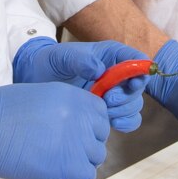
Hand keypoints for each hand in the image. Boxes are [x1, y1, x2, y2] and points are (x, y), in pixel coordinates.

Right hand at [0, 82, 112, 178]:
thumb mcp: (40, 96)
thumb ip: (64, 107)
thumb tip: (78, 125)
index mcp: (73, 96)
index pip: (101, 114)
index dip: (89, 125)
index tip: (75, 132)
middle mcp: (80, 116)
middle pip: (100, 136)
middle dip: (86, 143)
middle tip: (63, 147)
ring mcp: (76, 141)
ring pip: (96, 157)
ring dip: (80, 160)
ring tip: (56, 159)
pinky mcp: (68, 165)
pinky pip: (87, 175)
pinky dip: (76, 176)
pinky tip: (56, 170)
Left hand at [11, 37, 149, 131]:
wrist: (37, 81)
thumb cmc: (51, 63)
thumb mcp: (61, 56)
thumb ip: (80, 59)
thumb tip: (99, 69)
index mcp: (110, 55)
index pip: (136, 60)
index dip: (140, 71)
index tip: (131, 83)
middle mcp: (116, 74)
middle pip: (137, 85)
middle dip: (126, 95)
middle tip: (108, 100)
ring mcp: (114, 93)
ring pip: (134, 104)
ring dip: (124, 110)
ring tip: (104, 111)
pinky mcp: (109, 110)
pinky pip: (128, 119)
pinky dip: (126, 123)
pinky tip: (113, 124)